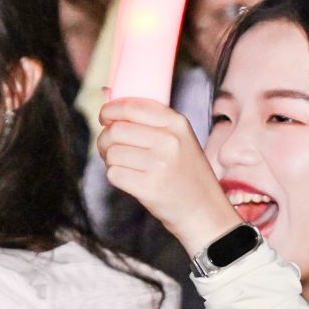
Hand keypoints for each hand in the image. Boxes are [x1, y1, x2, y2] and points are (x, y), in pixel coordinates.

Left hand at [97, 97, 238, 254]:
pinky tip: (129, 179)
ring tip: (124, 165)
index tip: (105, 117)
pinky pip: (114, 174)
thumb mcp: (180, 139)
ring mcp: (159, 165)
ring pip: (112, 153)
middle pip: (116, 130)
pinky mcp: (149, 188)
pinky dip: (116, 176)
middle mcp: (169, 141)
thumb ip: (150, 121)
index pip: (131, 107)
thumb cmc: (186, 173)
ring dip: (110, 160)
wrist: (203, 210)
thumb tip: (108, 98)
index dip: (111, 110)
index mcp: (177, 123)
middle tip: (109, 147)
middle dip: (105, 139)